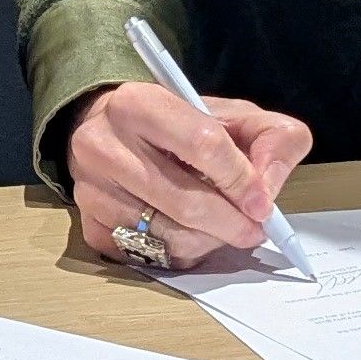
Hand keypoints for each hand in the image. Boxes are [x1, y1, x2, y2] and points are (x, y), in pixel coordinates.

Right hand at [64, 79, 313, 270]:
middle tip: (254, 230)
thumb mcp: (233, 115)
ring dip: (210, 241)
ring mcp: (91, 190)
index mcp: (139, 103)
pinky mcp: (90, 227)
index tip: (263, 203)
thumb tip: (270, 186)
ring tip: (224, 230)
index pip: (202, 144)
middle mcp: (104, 145)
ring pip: (169, 235)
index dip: (240, 180)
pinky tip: (191, 234)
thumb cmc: (179, 125)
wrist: (113, 133)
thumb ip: (271, 138)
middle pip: (185, 200)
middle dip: (231, 223)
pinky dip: (183, 253)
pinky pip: (150, 256)